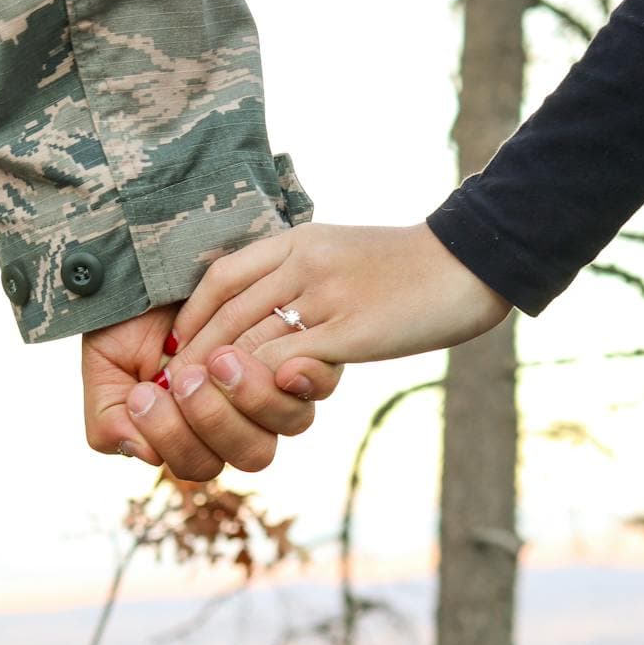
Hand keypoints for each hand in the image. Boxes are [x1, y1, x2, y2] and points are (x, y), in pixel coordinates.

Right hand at [81, 303, 343, 479]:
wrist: (159, 259)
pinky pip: (317, 382)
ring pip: (289, 422)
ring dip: (254, 397)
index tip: (146, 392)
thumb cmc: (128, 319)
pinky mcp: (304, 352)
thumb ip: (109, 419)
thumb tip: (142, 453)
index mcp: (195, 433)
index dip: (176, 437)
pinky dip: (301, 378)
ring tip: (221, 357)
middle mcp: (243, 419)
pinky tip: (281, 362)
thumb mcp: (106, 368)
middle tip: (186, 376)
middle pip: (252, 453)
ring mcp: (277, 388)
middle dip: (215, 419)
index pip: (199, 463)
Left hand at [170, 223, 511, 374]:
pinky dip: (259, 382)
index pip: (223, 276)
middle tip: (171, 389)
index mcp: (299, 241)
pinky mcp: (352, 329)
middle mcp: (304, 263)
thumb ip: (306, 278)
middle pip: (227, 312)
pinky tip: (246, 402)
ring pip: (249, 339)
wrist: (471, 261)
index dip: (191, 316)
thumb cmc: (411, 268)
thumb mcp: (345, 255)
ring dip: (217, 376)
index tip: (176, 348)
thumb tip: (274, 315)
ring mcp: (327, 295)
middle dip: (194, 355)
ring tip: (197, 403)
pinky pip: (289, 358)